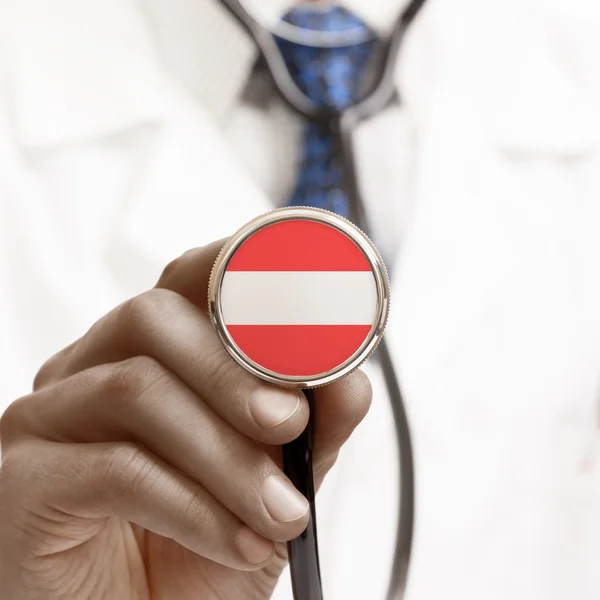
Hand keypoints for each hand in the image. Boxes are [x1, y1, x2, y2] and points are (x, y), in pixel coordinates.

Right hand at [0, 240, 371, 599]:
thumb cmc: (203, 546)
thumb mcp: (277, 480)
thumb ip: (313, 425)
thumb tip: (351, 380)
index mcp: (150, 352)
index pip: (187, 281)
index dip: (240, 272)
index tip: (303, 303)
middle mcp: (92, 368)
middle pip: (153, 317)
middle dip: (234, 371)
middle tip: (290, 424)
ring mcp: (49, 417)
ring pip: (136, 389)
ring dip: (227, 455)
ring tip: (280, 512)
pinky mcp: (24, 480)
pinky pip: (113, 466)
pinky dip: (193, 507)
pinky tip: (237, 542)